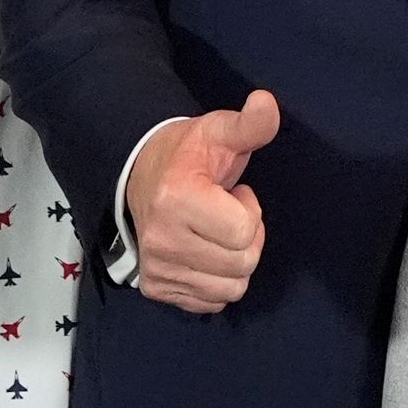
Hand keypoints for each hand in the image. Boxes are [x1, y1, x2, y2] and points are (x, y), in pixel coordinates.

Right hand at [127, 92, 278, 313]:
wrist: (140, 175)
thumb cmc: (189, 155)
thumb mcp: (219, 131)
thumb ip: (249, 124)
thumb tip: (266, 103)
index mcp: (177, 198)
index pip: (244, 231)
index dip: (250, 211)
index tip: (232, 193)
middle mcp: (161, 239)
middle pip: (242, 264)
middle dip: (247, 239)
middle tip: (227, 214)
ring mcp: (156, 267)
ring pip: (230, 289)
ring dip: (234, 263)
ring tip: (215, 233)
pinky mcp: (155, 287)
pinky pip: (210, 304)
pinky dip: (216, 283)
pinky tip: (204, 254)